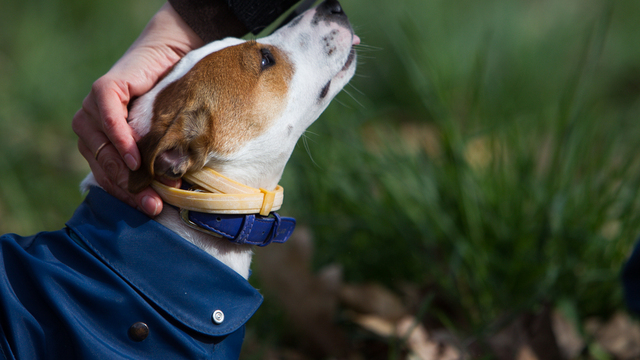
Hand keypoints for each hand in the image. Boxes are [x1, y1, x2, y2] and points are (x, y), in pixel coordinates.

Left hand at [72, 2, 203, 215]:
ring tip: (151, 183)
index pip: (107, 178)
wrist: (175, 58)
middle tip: (155, 204)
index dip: (128, 196)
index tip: (152, 209)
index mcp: (100, 143)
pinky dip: (120, 139)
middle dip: (130, 189)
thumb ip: (150, 162)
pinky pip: (106, 118)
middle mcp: (91, 127)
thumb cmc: (172, 102)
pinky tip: (137, 156)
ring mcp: (92, 108)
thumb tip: (158, 200)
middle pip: (103, 167)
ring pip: (101, 147)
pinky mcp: (103, 90)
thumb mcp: (160, 139)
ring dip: (126, 169)